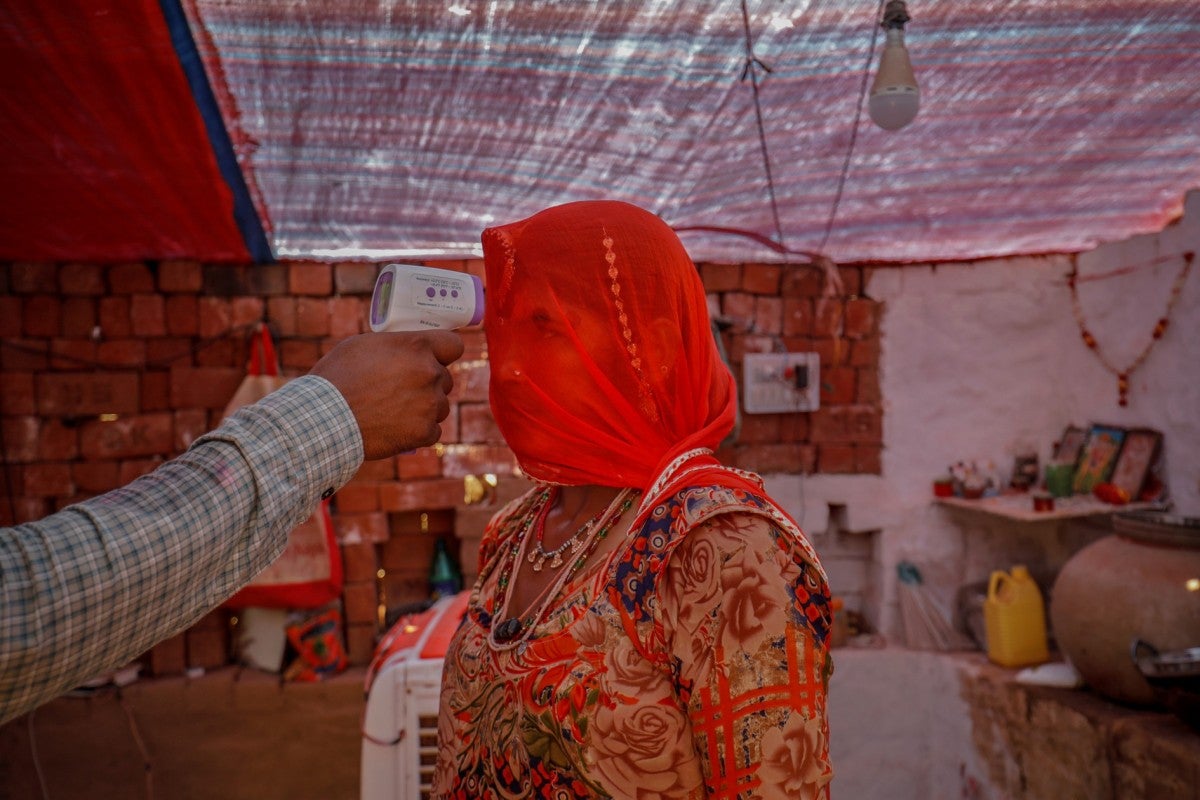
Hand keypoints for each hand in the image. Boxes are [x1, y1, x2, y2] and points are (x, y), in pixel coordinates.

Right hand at [310, 331, 463, 458]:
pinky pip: (433, 431)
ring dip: (425, 409)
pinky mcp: (424, 431)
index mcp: (416, 346)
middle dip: (428, 384)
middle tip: (400, 391)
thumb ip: (395, 346)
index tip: (435, 360)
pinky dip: (418, 432)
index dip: (443, 353)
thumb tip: (407, 351)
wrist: (326, 417)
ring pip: (440, 406)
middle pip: (445, 379)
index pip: (453, 345)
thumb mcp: (363, 345)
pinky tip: (396, 429)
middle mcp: (430, 373)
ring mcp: (430, 404)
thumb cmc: (337, 377)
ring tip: (394, 412)